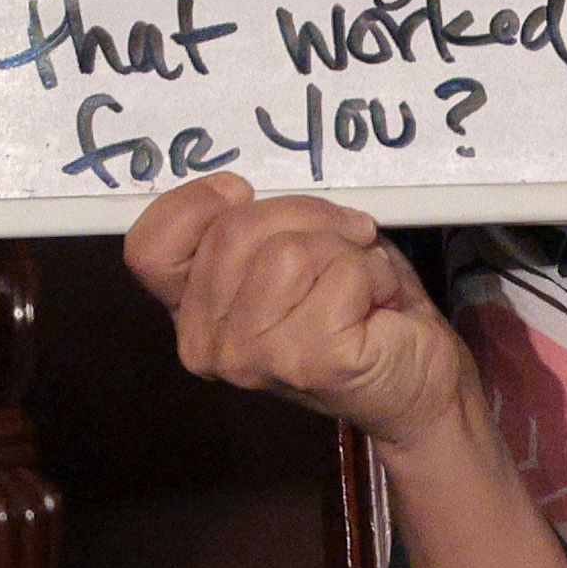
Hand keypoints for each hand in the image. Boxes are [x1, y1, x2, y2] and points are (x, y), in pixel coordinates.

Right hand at [128, 172, 474, 454]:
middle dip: (307, 215)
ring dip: (344, 248)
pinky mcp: (305, 361)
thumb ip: (252, 227)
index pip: (150, 247)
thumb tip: (237, 191)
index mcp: (191, 310)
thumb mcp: (292, 248)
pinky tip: (377, 303)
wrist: (416, 376)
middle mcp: (205, 343)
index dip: (195, 203)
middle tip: (345, 239)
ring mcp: (250, 358)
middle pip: (234, 231)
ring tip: (360, 279)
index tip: (242, 191)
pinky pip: (341, 272)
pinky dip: (374, 272)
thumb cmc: (355, 305)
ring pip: (289, 250)